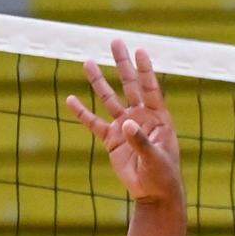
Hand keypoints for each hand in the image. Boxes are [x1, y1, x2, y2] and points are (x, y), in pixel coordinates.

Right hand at [66, 40, 183, 206]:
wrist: (153, 194)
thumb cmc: (163, 175)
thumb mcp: (156, 159)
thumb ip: (141, 141)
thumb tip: (126, 123)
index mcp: (158, 117)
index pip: (151, 89)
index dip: (145, 71)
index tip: (140, 51)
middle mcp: (141, 116)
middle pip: (129, 85)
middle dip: (122, 64)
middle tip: (115, 42)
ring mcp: (124, 126)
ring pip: (109, 99)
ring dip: (99, 81)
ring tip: (88, 62)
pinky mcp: (111, 139)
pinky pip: (94, 123)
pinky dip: (82, 112)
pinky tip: (71, 99)